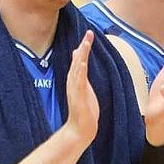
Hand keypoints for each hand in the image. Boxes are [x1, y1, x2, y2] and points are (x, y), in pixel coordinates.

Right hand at [64, 30, 98, 144]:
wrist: (80, 129)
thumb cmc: (85, 111)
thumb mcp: (85, 89)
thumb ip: (82, 76)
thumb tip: (82, 64)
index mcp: (76, 80)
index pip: (79, 60)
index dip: (84, 47)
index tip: (89, 35)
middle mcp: (74, 82)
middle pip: (78, 61)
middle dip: (84, 47)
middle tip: (89, 33)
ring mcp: (75, 89)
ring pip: (78, 68)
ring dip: (82, 56)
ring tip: (85, 43)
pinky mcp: (78, 96)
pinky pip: (79, 82)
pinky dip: (80, 72)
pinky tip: (83, 63)